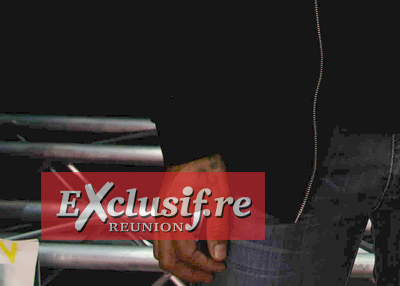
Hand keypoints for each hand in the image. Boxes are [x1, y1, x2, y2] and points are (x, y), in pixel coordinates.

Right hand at [152, 153, 228, 282]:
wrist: (191, 148)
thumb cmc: (205, 166)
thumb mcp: (219, 196)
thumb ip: (218, 228)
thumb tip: (218, 254)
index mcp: (177, 217)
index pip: (187, 254)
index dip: (204, 265)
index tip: (219, 266)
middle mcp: (163, 220)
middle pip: (168, 261)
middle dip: (188, 273)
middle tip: (207, 276)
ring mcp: (160, 216)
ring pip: (160, 254)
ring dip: (177, 266)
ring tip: (197, 269)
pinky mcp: (161, 211)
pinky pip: (159, 241)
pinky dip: (170, 253)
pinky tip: (186, 251)